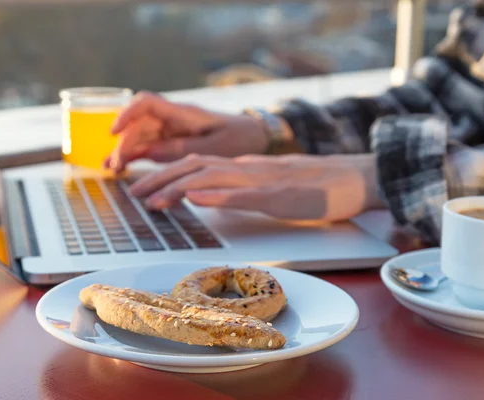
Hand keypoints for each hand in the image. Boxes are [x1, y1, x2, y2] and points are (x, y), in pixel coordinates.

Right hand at [106, 91, 269, 172]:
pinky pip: (148, 148)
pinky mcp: (173, 144)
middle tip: (115, 166)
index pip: (146, 103)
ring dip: (124, 151)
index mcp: (184, 113)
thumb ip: (184, 149)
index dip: (126, 114)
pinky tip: (120, 169)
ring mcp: (172, 132)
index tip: (113, 131)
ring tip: (111, 171)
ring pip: (140, 137)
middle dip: (123, 143)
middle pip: (138, 124)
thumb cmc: (241, 137)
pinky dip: (134, 157)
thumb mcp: (216, 146)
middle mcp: (173, 120)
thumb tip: (152, 153)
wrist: (257, 137)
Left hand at [129, 153, 384, 221]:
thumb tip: (206, 195)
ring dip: (179, 187)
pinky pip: (245, 194)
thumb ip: (237, 189)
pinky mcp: (280, 195)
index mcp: (243, 168)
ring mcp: (262, 180)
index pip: (196, 166)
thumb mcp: (267, 187)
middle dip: (160, 179)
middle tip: (133, 194)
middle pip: (196, 167)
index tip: (142, 189)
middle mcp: (247, 168)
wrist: (350, 179)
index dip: (165, 175)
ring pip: (214, 177)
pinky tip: (197, 198)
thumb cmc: (311, 186)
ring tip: (153, 200)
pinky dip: (219, 195)